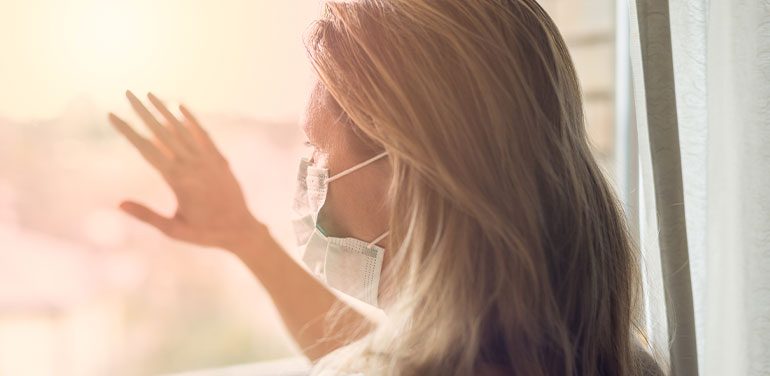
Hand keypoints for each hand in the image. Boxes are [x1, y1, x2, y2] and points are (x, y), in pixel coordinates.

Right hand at [108, 90, 264, 250]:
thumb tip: (120, 204)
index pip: (146, 149)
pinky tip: (180, 107)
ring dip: (165, 110)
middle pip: (162, 132)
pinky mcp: (220, 159)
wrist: (241, 230)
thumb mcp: (173, 229)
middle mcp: (192, 164)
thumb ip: (146, 215)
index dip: (128, 130)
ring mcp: (208, 159)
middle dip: (143, 112)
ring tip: (149, 95)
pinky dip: (192, 120)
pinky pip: (204, 135)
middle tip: (127, 93)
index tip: (112, 115)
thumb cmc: (205, 233)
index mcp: (177, 180)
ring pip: (183, 129)